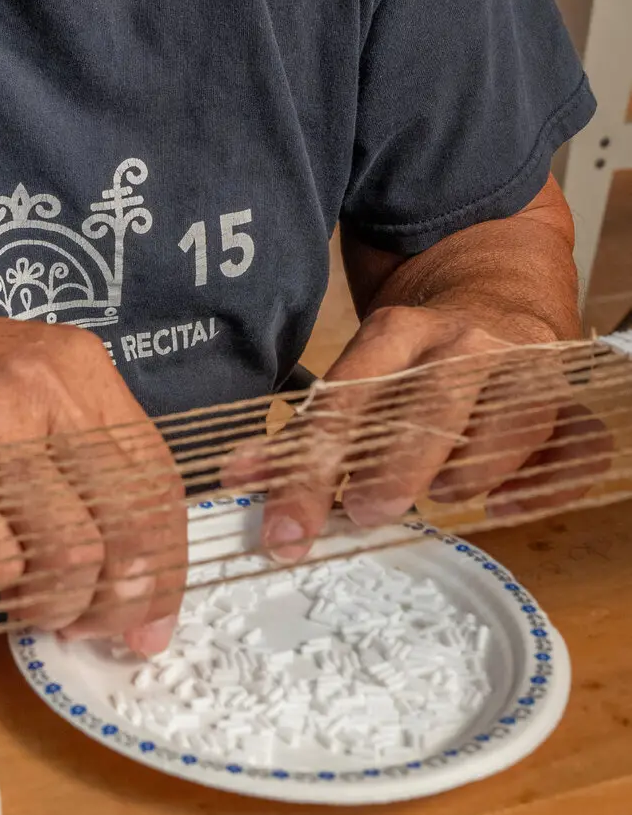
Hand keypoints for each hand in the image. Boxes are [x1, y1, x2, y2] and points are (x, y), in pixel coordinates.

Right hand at [0, 286, 185, 651]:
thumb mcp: (11, 387)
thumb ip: (72, 455)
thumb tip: (128, 568)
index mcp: (77, 367)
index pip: (158, 480)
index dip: (164, 564)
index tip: (150, 617)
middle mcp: (45, 387)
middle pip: (129, 524)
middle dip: (117, 600)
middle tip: (85, 626)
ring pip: (72, 554)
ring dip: (51, 603)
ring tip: (23, 602)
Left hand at [223, 304, 611, 561]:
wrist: (498, 293)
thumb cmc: (418, 355)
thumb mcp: (361, 370)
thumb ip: (308, 428)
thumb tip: (238, 479)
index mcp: (399, 331)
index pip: (349, 396)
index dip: (313, 461)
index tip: (284, 521)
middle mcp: (463, 345)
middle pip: (432, 404)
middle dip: (397, 464)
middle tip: (365, 510)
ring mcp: (523, 371)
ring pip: (511, 420)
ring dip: (470, 470)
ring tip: (438, 501)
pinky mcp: (568, 402)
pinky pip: (575, 445)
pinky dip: (548, 481)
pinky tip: (505, 508)